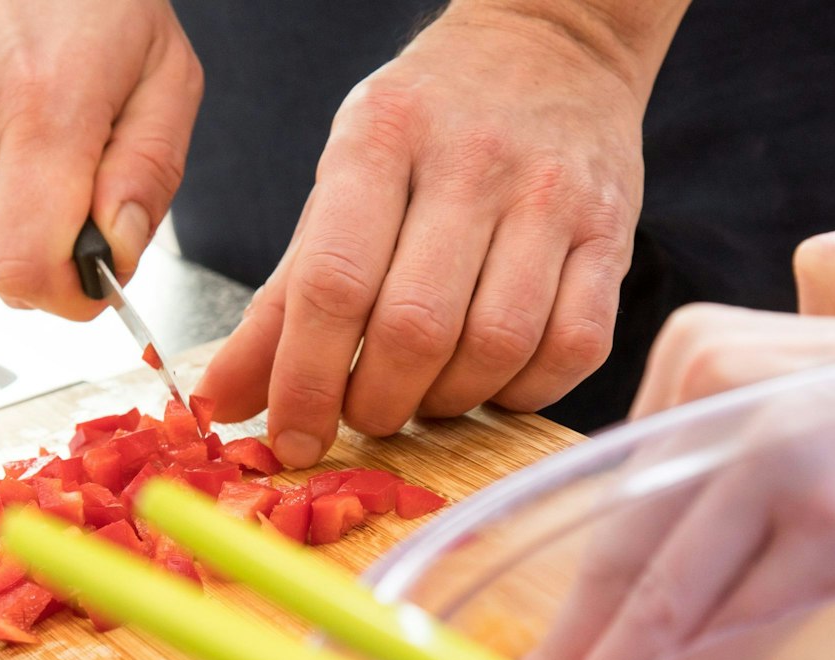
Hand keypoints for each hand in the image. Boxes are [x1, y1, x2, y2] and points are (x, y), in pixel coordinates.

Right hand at [0, 0, 201, 319]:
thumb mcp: (166, 72)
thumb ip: (149, 173)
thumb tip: (118, 254)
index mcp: (43, 111)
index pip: (24, 269)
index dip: (67, 297)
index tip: (98, 277)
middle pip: (4, 266)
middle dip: (56, 252)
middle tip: (87, 187)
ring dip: (23, 214)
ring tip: (45, 137)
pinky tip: (7, 122)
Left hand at [194, 2, 676, 467]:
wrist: (554, 46)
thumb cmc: (429, 128)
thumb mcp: (340, 181)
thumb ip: (284, 298)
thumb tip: (221, 400)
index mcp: (382, 138)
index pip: (333, 283)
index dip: (306, 381)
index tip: (293, 438)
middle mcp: (473, 162)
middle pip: (416, 328)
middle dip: (379, 403)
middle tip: (367, 414)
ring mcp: (552, 197)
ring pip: (498, 345)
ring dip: (450, 400)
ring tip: (427, 393)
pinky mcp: (613, 234)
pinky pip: (575, 347)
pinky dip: (527, 389)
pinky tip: (496, 378)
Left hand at [535, 274, 834, 659]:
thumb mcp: (827, 417)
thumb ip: (744, 480)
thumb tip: (677, 598)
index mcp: (700, 355)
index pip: (617, 509)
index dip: (576, 610)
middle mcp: (715, 386)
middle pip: (622, 556)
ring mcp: (773, 445)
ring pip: (665, 596)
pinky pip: (735, 619)